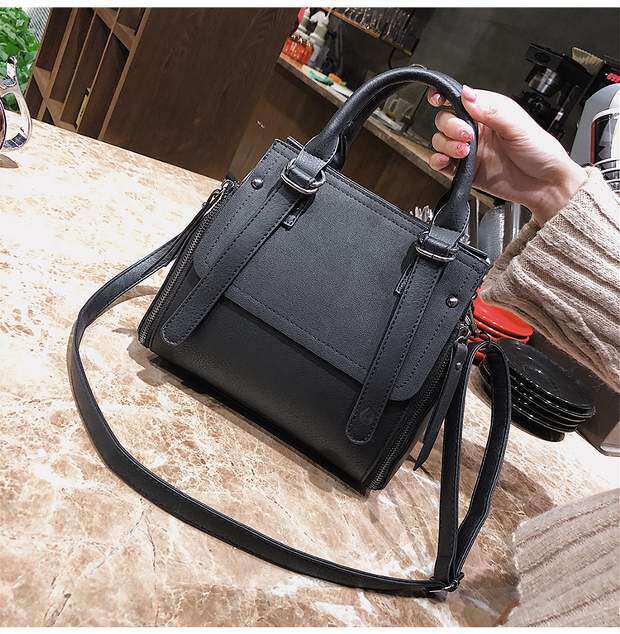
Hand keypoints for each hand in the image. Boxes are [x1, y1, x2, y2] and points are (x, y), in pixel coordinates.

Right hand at [426, 86, 586, 223]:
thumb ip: (491, 110)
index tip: (437, 99)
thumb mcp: (518, 125)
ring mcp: (469, 151)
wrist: (545, 184)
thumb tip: (467, 94)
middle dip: (450, 126)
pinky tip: (445, 160)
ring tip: (464, 151)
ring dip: (446, 145)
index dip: (444, 97)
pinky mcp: (465, 171)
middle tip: (468, 135)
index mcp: (488, 112)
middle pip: (445, 120)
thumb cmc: (540, 151)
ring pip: (440, 141)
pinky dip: (437, 161)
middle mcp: (476, 130)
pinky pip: (441, 164)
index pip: (459, 99)